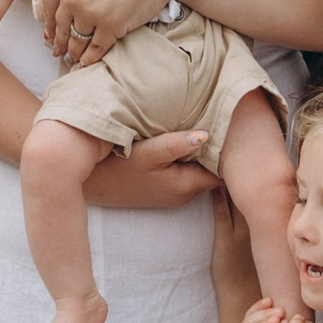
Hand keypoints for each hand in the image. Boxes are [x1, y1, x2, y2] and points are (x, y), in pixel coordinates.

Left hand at [33, 0, 188, 64]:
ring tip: (72, 57)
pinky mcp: (110, 27)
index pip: (47, 8)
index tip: (49, 32)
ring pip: (76, 41)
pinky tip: (86, 63)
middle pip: (60, 27)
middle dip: (59, 41)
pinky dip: (89, 59)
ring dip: (72, 52)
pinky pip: (95, 49)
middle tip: (58, 49)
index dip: (48, 22)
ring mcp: (91, 15)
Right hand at [88, 128, 220, 211]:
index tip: (228, 131)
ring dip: (200, 156)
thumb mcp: (149, 152)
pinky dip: (187, 161)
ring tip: (199, 131)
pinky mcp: (165, 192)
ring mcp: (175, 196)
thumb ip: (178, 144)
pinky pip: (186, 175)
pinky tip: (180, 146)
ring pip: (199, 173)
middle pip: (213, 172)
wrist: (93, 185)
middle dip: (216, 152)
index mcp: (185, 185)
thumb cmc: (119, 166)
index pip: (222, 172)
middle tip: (217, 125)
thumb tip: (208, 135)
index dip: (227, 152)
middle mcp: (184, 195)